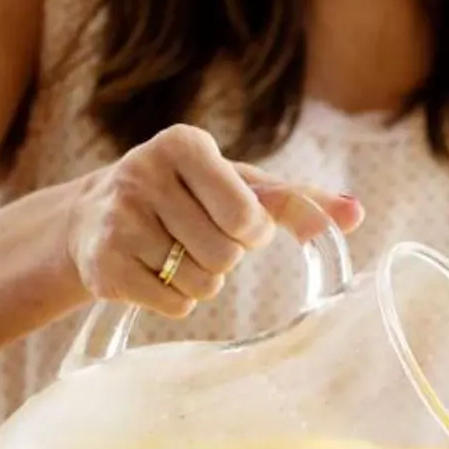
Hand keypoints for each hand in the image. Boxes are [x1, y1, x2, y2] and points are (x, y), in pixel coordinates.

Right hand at [65, 124, 362, 318]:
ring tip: (174, 253)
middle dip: (226, 256)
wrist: (91, 218)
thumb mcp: (236, 185)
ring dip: (203, 279)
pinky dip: (177, 299)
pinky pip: (175, 305)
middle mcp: (144, 173)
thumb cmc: (186, 197)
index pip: (249, 214)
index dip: (252, 230)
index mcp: (184, 144)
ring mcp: (117, 220)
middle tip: (199, 238)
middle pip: (227, 254)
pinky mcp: (103, 265)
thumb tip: (357, 212)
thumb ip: (296, 200)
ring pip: (203, 282)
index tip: (235, 220)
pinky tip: (154, 271)